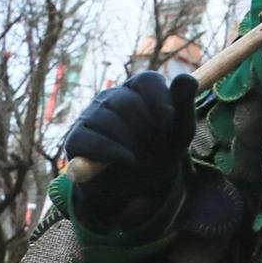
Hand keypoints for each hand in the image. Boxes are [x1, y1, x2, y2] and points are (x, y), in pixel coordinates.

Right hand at [63, 71, 196, 212]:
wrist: (137, 185)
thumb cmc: (160, 150)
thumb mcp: (180, 131)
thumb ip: (185, 104)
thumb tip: (185, 77)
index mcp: (138, 88)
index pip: (148, 79)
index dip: (161, 102)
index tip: (168, 127)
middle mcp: (111, 96)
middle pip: (128, 102)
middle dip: (146, 130)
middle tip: (154, 148)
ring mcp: (90, 115)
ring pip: (108, 120)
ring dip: (130, 143)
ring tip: (141, 157)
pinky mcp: (75, 137)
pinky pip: (90, 139)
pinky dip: (113, 152)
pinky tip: (126, 160)